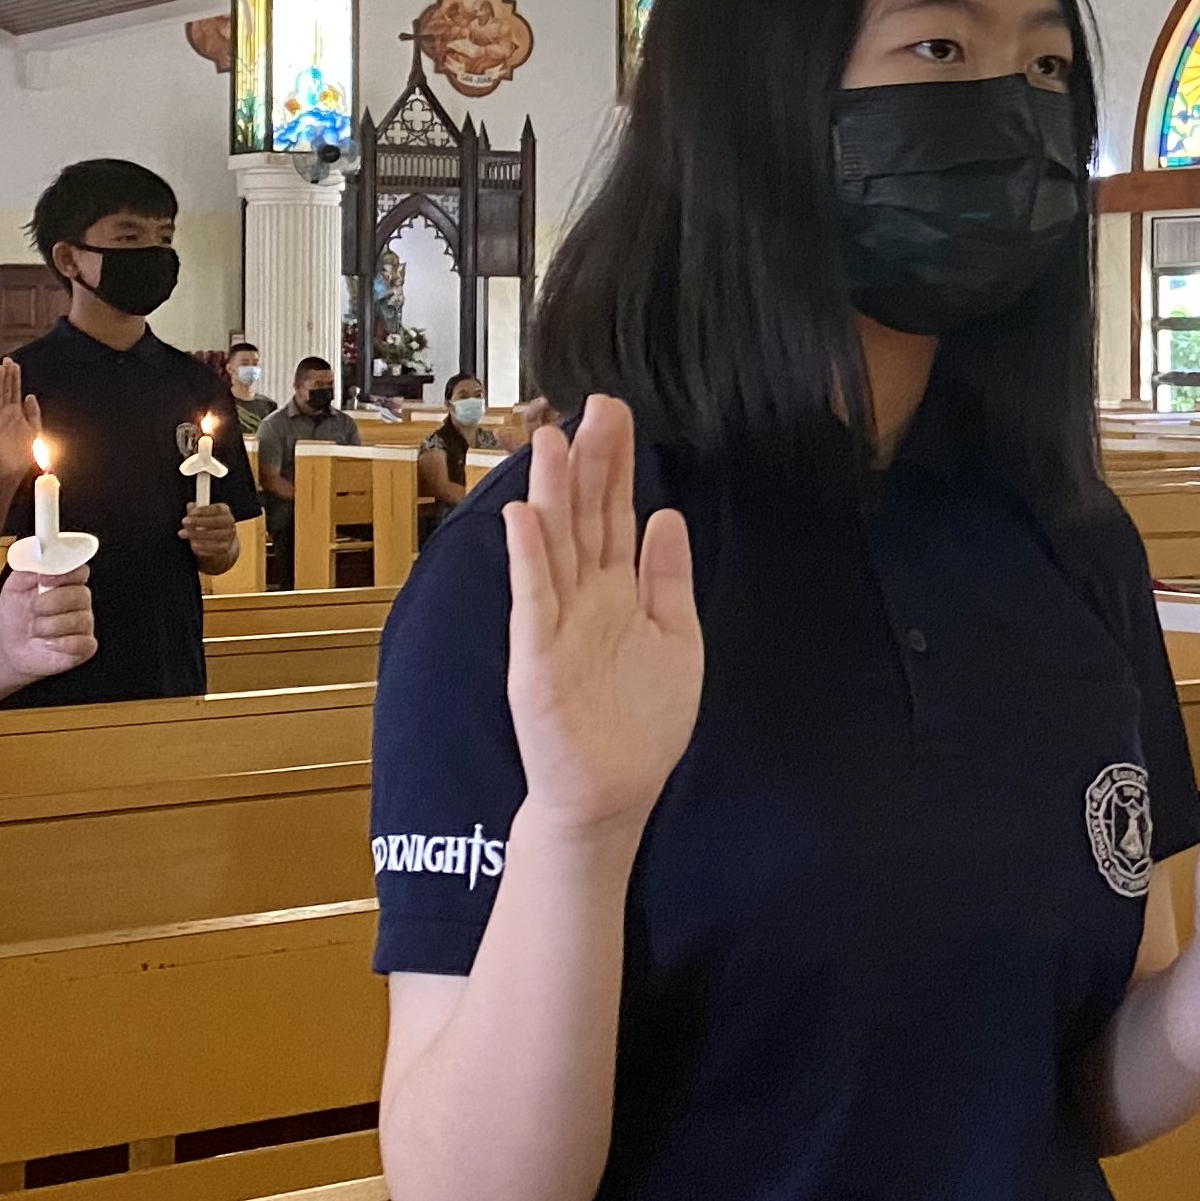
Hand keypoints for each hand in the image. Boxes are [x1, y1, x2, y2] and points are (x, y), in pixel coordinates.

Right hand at [0, 359, 39, 484]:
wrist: (12, 470)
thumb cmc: (22, 452)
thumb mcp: (33, 429)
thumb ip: (33, 413)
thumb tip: (30, 395)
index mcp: (15, 414)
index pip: (14, 390)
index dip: (14, 378)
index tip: (15, 364)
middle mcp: (4, 414)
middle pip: (5, 390)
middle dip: (6, 375)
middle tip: (7, 359)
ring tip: (0, 368)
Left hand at [0, 561, 96, 682]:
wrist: (9, 645)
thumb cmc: (16, 615)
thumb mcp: (13, 587)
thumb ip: (26, 569)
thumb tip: (36, 555)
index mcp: (65, 583)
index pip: (80, 571)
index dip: (64, 574)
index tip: (44, 579)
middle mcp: (78, 601)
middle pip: (81, 594)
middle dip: (51, 602)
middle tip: (34, 608)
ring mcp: (82, 624)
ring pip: (78, 620)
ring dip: (49, 626)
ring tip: (36, 629)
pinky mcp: (83, 646)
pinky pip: (82, 643)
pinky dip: (62, 643)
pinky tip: (48, 643)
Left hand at [180, 499, 239, 567]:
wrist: (222, 544)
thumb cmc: (210, 527)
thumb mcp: (203, 517)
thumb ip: (196, 511)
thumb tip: (190, 506)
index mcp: (225, 512)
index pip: (217, 509)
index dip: (203, 510)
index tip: (191, 512)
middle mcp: (230, 524)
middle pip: (215, 521)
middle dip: (198, 521)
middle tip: (184, 522)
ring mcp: (229, 537)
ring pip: (212, 535)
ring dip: (195, 534)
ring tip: (183, 533)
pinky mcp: (225, 549)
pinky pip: (212, 548)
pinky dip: (201, 546)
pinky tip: (192, 543)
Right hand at [501, 394, 702, 841]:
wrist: (612, 794)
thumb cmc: (640, 726)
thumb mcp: (675, 639)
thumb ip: (667, 579)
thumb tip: (666, 517)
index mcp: (617, 592)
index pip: (614, 515)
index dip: (616, 467)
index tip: (616, 417)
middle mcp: (583, 599)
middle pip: (582, 517)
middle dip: (586, 462)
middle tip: (591, 406)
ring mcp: (555, 623)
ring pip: (552, 545)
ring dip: (549, 493)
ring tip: (549, 440)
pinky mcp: (536, 656)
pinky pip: (532, 598)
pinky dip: (528, 557)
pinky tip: (524, 516)